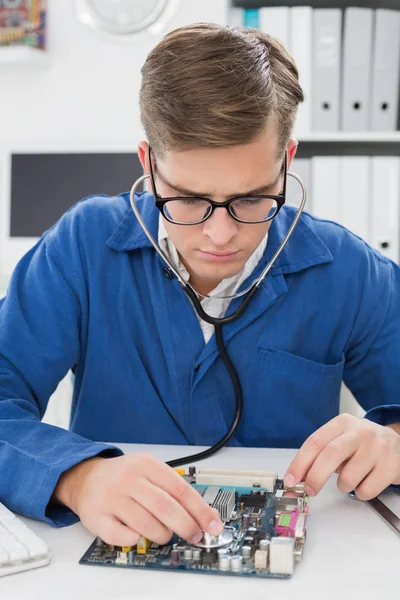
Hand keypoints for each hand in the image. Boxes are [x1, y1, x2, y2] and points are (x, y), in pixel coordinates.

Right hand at [53, 453, 222, 546]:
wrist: (85, 477)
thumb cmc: (123, 476)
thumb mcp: (149, 471)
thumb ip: (174, 489)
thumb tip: (205, 513)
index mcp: (146, 465)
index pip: (180, 489)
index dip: (200, 510)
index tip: (213, 524)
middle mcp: (129, 479)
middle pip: (166, 508)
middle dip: (186, 526)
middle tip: (194, 536)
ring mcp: (112, 498)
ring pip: (147, 525)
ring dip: (163, 535)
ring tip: (165, 534)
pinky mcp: (98, 518)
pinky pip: (124, 537)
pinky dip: (137, 539)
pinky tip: (139, 533)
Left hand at [284, 414, 399, 499]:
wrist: (399, 444)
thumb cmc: (362, 444)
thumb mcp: (342, 439)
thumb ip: (321, 453)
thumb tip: (298, 477)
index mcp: (342, 423)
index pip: (315, 442)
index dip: (300, 463)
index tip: (290, 481)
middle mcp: (360, 432)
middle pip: (330, 455)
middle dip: (315, 477)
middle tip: (309, 491)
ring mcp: (377, 448)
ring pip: (348, 477)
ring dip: (343, 485)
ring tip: (351, 478)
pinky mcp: (391, 466)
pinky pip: (366, 490)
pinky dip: (360, 493)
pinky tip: (366, 481)